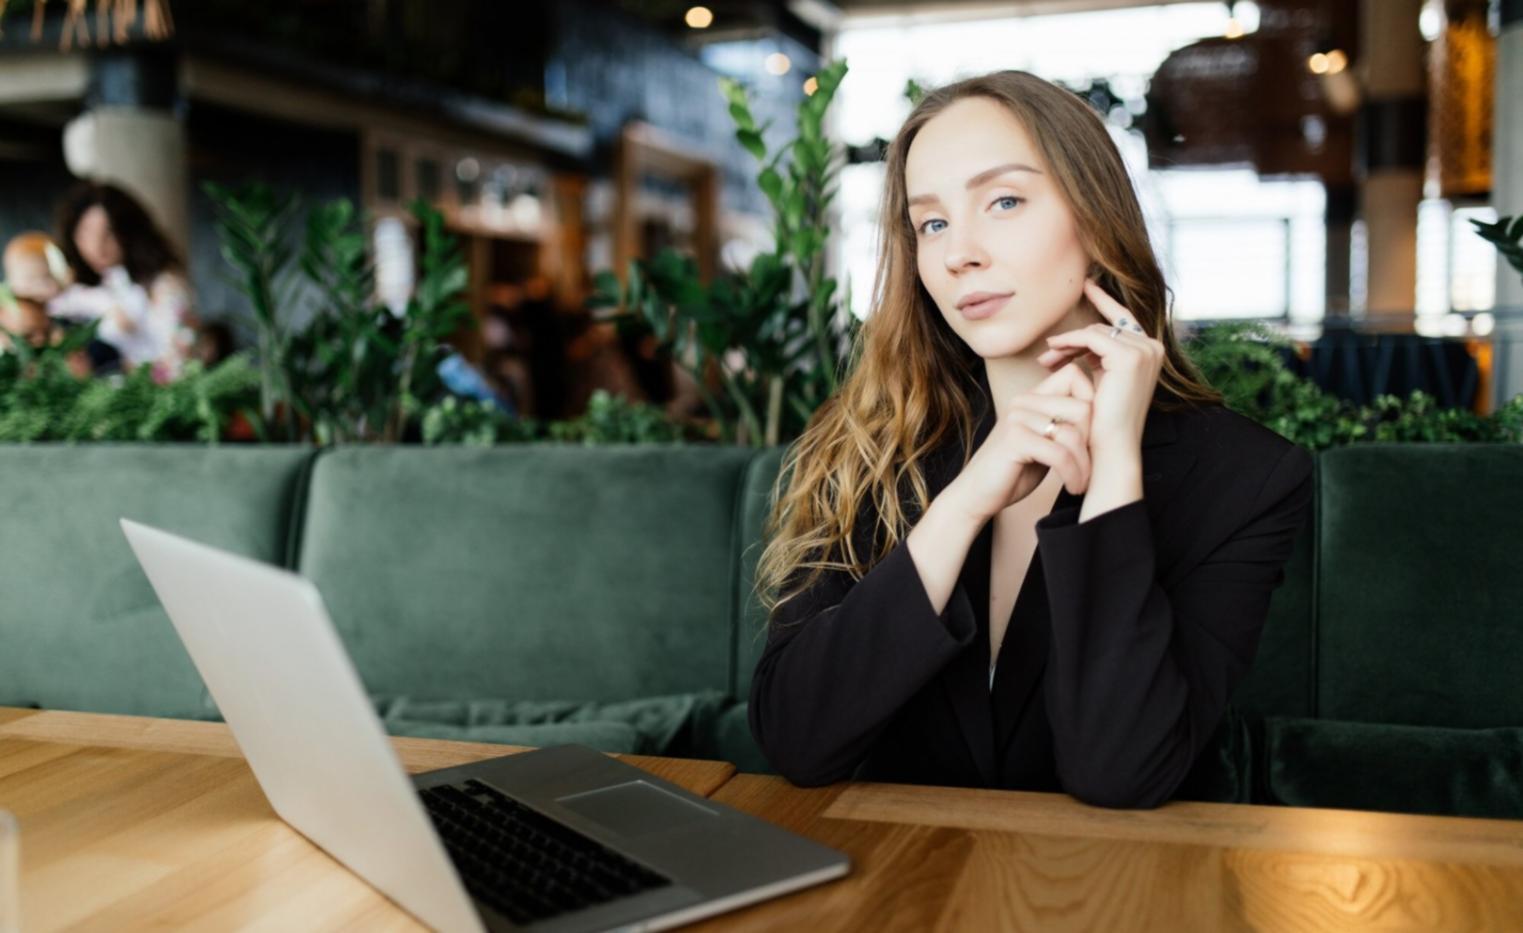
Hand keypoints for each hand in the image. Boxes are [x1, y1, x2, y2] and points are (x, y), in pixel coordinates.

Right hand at [945, 362, 1093, 522]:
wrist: (976, 495)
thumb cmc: (1014, 470)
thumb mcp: (1043, 442)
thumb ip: (1063, 424)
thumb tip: (1103, 413)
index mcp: (1031, 397)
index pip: (1074, 375)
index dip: (1092, 402)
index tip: (1092, 437)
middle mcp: (1023, 402)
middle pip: (1083, 406)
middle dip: (1091, 441)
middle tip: (1087, 466)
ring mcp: (1017, 419)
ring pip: (1074, 433)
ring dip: (1084, 464)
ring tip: (1081, 481)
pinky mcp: (1015, 440)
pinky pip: (1060, 454)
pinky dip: (1072, 474)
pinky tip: (1073, 486)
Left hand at [1036, 279, 1163, 458]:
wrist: (1110, 446)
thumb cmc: (1102, 420)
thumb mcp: (1104, 380)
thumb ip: (1101, 357)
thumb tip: (1082, 340)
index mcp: (1151, 352)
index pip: (1124, 319)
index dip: (1105, 301)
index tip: (1087, 285)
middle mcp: (1154, 347)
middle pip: (1106, 326)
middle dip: (1074, 337)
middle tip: (1049, 349)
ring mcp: (1145, 349)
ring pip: (1096, 331)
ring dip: (1067, 342)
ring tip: (1046, 358)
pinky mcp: (1130, 355)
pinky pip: (1091, 336)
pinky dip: (1069, 343)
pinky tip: (1052, 353)